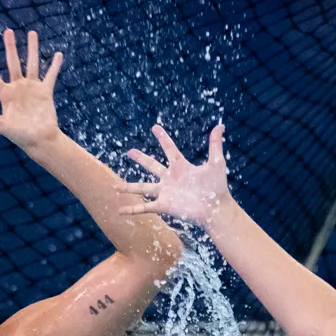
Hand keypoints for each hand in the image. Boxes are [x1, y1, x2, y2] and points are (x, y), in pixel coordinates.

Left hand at [0, 28, 62, 151]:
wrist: (39, 140)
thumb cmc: (19, 135)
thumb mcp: (2, 126)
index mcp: (5, 94)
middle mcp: (17, 87)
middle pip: (13, 62)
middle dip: (11, 47)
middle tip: (8, 31)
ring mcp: (31, 88)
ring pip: (31, 63)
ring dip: (32, 48)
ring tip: (32, 33)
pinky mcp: (45, 91)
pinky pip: (50, 76)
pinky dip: (54, 66)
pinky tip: (58, 54)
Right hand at [117, 123, 233, 225]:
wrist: (216, 210)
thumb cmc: (217, 188)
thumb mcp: (216, 163)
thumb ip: (215, 144)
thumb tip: (220, 125)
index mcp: (181, 167)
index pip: (169, 149)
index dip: (162, 138)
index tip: (155, 127)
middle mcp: (170, 178)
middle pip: (151, 165)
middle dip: (140, 158)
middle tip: (129, 151)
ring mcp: (165, 192)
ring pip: (142, 188)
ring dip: (129, 187)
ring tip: (115, 186)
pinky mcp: (164, 205)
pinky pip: (144, 207)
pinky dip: (132, 209)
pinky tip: (120, 211)